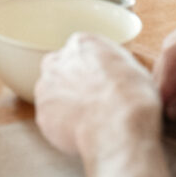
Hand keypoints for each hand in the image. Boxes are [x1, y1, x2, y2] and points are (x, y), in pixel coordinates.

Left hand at [35, 34, 169, 176]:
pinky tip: (82, 132)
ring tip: (90, 120)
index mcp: (82, 44)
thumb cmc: (133, 97)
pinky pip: (51, 120)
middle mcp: (57, 61)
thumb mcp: (133, 67)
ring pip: (53, 95)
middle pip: (61, 71)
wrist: (118, 127)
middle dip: (73, 84)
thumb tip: (113, 74)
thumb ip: (112, 64)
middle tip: (93, 102)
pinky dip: (63, 127)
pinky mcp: (42, 115)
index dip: (93, 70)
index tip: (101, 82)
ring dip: (66, 105)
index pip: (81, 52)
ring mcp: (45, 88)